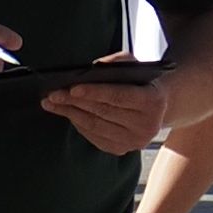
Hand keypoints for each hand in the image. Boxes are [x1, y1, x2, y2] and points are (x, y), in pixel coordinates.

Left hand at [38, 69, 174, 155]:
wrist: (161, 106)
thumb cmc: (143, 81)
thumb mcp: (136, 65)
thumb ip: (117, 62)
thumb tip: (92, 69)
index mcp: (153, 101)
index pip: (118, 96)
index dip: (94, 92)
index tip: (72, 88)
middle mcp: (146, 125)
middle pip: (102, 112)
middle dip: (74, 102)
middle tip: (52, 94)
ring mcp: (134, 141)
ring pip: (95, 126)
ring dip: (70, 114)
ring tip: (52, 103)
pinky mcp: (122, 150)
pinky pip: (94, 137)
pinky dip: (78, 124)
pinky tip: (68, 114)